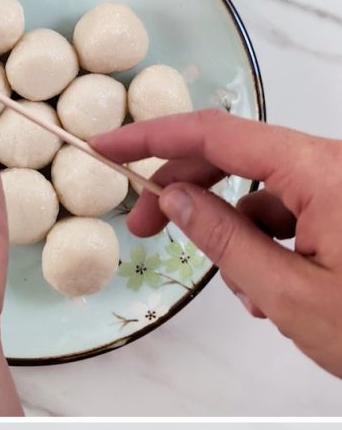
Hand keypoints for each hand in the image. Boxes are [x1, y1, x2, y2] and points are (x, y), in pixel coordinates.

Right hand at [94, 113, 341, 376]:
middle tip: (142, 227)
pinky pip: (297, 211)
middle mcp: (336, 165)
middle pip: (241, 155)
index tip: (111, 146)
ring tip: (246, 296)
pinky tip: (272, 294)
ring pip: (268, 191)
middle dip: (189, 189)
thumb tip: (177, 198)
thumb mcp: (287, 295)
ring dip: (238, 233)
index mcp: (322, 171)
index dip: (156, 137)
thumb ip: (224, 241)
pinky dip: (272, 244)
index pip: (219, 133)